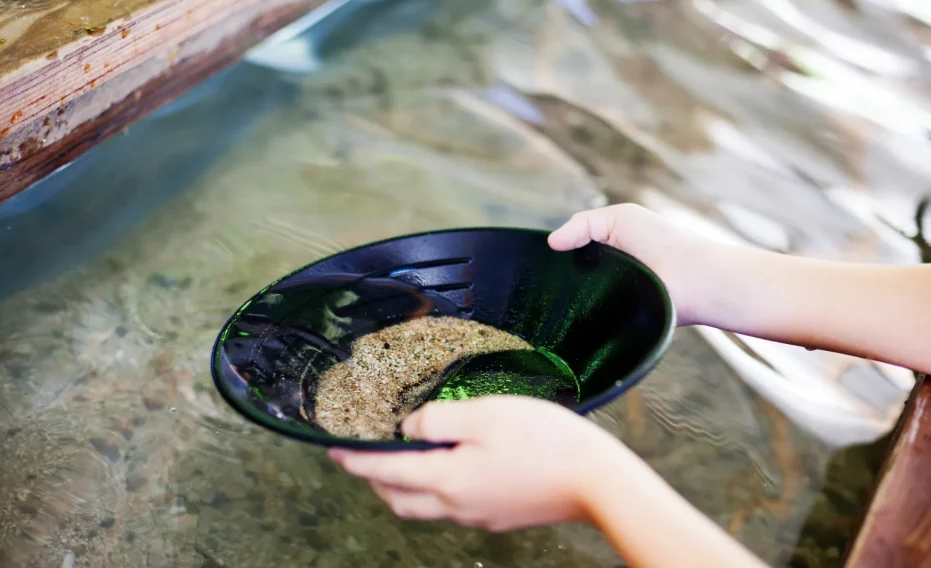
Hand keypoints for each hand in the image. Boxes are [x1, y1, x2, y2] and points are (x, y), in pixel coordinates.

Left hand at [328, 395, 632, 531]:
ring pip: (425, 507)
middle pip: (400, 499)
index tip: (332, 450)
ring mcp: (480, 515)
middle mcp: (457, 505)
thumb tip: (409, 429)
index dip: (355, 461)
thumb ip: (438, 421)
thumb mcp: (485, 415)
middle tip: (365, 456)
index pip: (385, 472)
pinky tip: (452, 468)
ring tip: (404, 460)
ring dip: (405, 486)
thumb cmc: (544, 441)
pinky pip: (454, 507)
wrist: (597, 481)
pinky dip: (437, 489)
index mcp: (447, 479)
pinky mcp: (502, 516)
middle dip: (375, 480)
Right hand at [548, 203, 715, 325]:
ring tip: (558, 298)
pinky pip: (591, 322)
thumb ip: (582, 224)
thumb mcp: (619, 217)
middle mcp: (608, 276)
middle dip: (560, 278)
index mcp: (609, 250)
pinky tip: (575, 313)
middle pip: (571, 279)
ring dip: (571, 298)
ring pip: (578, 301)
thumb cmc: (663, 242)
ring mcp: (611, 300)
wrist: (693, 279)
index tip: (538, 260)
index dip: (557, 255)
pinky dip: (583, 317)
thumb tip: (551, 243)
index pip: (572, 255)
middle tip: (545, 280)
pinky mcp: (615, 323)